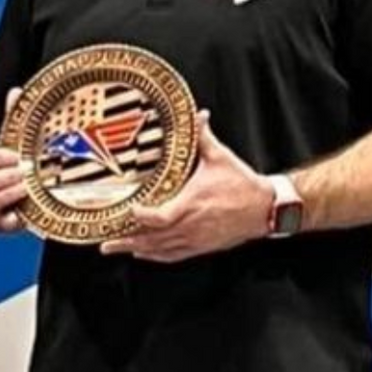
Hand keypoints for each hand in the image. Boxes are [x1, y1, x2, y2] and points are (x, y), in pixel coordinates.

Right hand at [0, 87, 25, 233]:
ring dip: (7, 193)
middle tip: (24, 170)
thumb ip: (12, 119)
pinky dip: (11, 217)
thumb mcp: (8, 143)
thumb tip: (16, 91)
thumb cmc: (3, 167)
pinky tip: (24, 209)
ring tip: (26, 186)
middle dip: (4, 176)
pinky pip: (1, 223)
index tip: (14, 155)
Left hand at [102, 116, 271, 262]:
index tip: (128, 209)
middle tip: (104, 242)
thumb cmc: (243, 185)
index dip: (142, 216)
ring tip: (114, 248)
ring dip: (135, 249)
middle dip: (126, 240)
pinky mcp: (202, 246)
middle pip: (152, 238)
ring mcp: (195, 238)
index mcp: (193, 203)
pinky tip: (142, 254)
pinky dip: (155, 256)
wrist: (266, 209)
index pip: (161, 217)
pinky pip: (173, 255)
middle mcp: (191, 224)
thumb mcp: (221, 157)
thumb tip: (198, 115)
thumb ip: (204, 137)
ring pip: (160, 249)